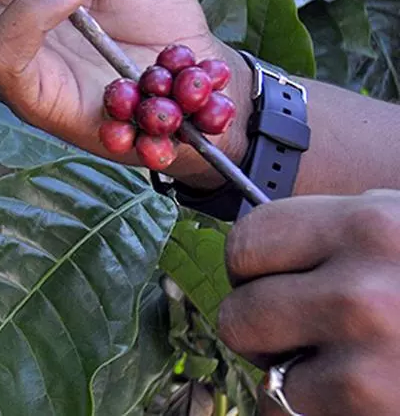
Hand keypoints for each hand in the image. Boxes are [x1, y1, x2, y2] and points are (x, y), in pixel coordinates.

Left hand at [220, 191, 399, 414]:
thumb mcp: (399, 232)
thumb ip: (335, 235)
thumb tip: (252, 253)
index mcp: (369, 226)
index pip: (246, 241)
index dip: (252, 269)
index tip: (276, 282)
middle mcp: (362, 288)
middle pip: (239, 311)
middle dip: (264, 329)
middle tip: (308, 334)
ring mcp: (367, 352)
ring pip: (261, 368)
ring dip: (287, 374)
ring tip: (338, 365)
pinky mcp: (369, 402)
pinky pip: (289, 410)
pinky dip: (312, 410)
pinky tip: (356, 395)